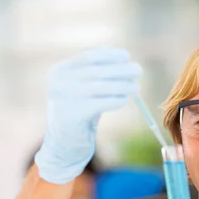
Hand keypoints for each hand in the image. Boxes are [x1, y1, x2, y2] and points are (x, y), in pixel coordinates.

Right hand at [35, 48, 141, 183]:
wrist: (63, 143)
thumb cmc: (79, 112)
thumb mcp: (82, 89)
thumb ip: (98, 76)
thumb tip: (127, 65)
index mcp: (60, 71)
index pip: (88, 57)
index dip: (109, 55)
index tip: (126, 56)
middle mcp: (59, 83)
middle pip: (96, 71)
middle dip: (120, 69)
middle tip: (138, 70)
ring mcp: (63, 99)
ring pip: (99, 87)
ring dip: (121, 85)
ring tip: (136, 87)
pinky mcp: (71, 116)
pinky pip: (97, 104)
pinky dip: (113, 101)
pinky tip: (124, 101)